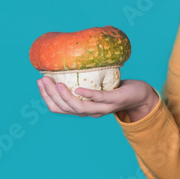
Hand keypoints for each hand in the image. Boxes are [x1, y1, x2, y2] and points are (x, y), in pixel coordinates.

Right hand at [37, 77, 158, 120]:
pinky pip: (100, 99)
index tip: (39, 82)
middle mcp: (91, 112)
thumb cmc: (116, 88)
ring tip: (56, 83)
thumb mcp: (96, 85)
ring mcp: (103, 108)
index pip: (59, 108)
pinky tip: (78, 89)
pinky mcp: (115, 100)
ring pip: (79, 108)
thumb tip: (65, 65)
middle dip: (50, 95)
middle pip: (65, 108)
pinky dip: (88, 94)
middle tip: (43, 80)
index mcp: (84, 109)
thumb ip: (82, 81)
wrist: (140, 95)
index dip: (46, 97)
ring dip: (65, 96)